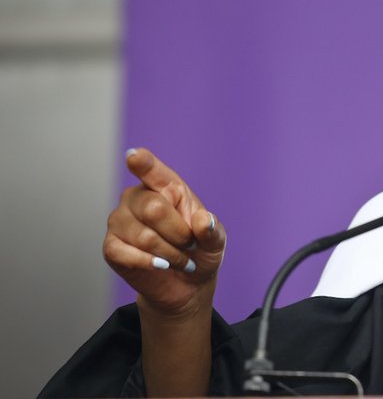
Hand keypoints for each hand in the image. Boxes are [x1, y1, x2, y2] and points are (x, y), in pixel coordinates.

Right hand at [103, 148, 225, 318]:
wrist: (186, 283)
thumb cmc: (200, 251)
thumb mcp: (215, 240)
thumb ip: (212, 230)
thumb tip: (203, 221)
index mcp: (166, 186)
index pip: (152, 170)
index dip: (143, 162)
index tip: (134, 156)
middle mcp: (137, 197)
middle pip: (154, 208)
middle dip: (180, 235)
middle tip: (188, 244)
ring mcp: (120, 221)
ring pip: (144, 236)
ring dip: (170, 254)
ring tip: (179, 259)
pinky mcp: (111, 246)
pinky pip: (125, 253)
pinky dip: (149, 263)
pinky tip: (161, 266)